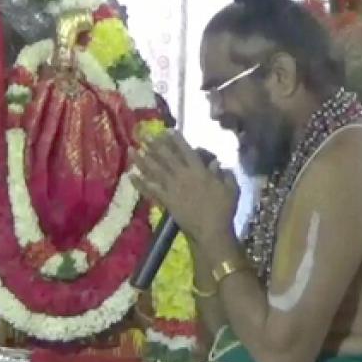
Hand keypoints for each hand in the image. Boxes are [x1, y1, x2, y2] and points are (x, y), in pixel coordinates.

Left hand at [129, 130, 238, 246]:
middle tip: (143, 135)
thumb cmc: (224, 209)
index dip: (175, 140)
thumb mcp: (231, 188)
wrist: (211, 230)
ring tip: (131, 149)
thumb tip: (216, 163)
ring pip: (154, 171)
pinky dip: (139, 183)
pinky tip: (130, 176)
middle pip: (166, 157)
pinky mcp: (165, 201)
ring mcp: (172, 189)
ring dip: (141, 160)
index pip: (185, 151)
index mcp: (199, 171)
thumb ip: (224, 174)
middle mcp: (182, 176)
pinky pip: (150, 190)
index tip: (166, 130)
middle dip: (154, 145)